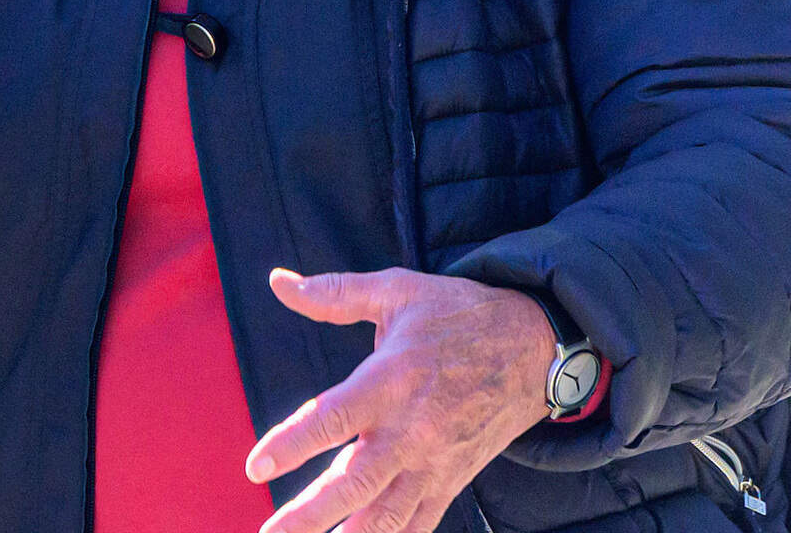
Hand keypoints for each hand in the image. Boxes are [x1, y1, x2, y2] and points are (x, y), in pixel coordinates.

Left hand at [243, 266, 559, 532]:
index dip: (292, 443)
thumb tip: (279, 282)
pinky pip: (419, 523)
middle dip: (309, 514)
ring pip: (385, 515)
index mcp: (391, 380)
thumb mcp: (398, 291)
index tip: (255, 468)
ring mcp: (434, 462)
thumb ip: (334, 294)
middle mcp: (411, 429)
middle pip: (354, 482)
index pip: (334, 419)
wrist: (535, 349)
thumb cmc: (459, 315)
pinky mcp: (452, 480)